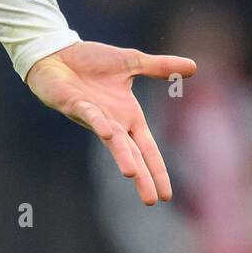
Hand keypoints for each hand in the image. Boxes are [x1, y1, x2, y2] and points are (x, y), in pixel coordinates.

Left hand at [25, 41, 196, 205]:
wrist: (57, 52)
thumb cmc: (90, 61)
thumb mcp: (131, 61)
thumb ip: (159, 67)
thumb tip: (194, 66)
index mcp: (127, 116)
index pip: (148, 148)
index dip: (157, 170)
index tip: (167, 196)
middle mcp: (112, 121)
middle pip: (132, 153)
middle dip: (142, 176)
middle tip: (150, 200)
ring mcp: (93, 115)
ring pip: (111, 140)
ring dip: (122, 155)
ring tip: (132, 174)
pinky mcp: (75, 104)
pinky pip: (90, 114)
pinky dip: (98, 122)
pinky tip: (107, 132)